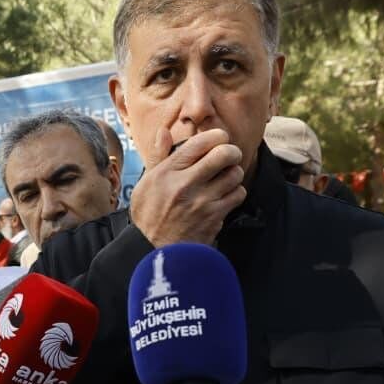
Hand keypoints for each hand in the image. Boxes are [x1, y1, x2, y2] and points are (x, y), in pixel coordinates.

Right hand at [127, 129, 246, 246]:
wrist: (154, 252)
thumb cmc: (149, 217)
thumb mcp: (145, 184)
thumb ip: (158, 156)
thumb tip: (164, 131)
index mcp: (167, 173)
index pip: (200, 142)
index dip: (216, 136)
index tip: (219, 139)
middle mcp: (185, 185)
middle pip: (224, 154)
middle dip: (231, 151)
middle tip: (229, 155)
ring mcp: (202, 203)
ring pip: (235, 175)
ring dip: (233, 173)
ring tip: (226, 177)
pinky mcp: (214, 218)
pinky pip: (237, 195)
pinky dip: (235, 193)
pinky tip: (225, 195)